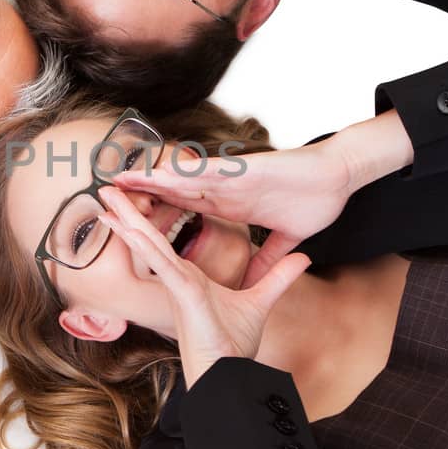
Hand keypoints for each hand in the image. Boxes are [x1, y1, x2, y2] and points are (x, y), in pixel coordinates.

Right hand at [98, 187, 309, 387]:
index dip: (149, 219)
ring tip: (104, 197)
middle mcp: (177, 278)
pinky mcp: (182, 293)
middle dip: (127, 212)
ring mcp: (176, 285)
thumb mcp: (260, 300)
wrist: (229, 375)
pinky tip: (128, 228)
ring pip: (147, 244)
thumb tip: (302, 258)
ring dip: (125, 219)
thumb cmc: (234, 347)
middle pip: (148, 238)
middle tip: (105, 188)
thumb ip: (278, 277)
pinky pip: (160, 263)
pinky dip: (144, 244)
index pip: (164, 242)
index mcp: (189, 278)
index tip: (134, 198)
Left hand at [112, 145, 354, 259]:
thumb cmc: (317, 198)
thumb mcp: (287, 239)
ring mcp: (233, 178)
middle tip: (105, 195)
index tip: (128, 221)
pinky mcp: (246, 169)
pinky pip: (211, 171)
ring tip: (121, 179)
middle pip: (174, 191)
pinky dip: (187, 172)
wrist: (341, 175)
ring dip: (153, 178)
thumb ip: (270, 259)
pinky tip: (163, 174)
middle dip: (141, 193)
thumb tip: (258, 279)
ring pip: (184, 178)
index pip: (184, 209)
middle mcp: (226, 188)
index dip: (156, 213)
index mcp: (231, 203)